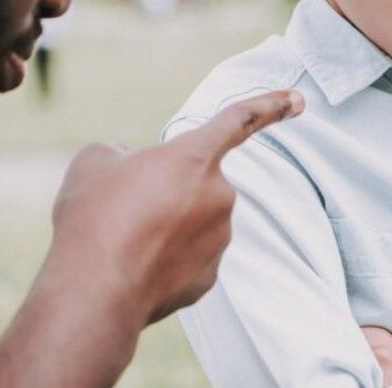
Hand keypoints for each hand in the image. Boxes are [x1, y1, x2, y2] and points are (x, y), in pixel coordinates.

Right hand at [47, 89, 305, 324]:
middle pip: (194, 183)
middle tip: (123, 211)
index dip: (269, 105)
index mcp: (196, 157)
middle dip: (165, 191)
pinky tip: (137, 267)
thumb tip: (128, 166)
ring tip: (124, 241)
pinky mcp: (209, 278)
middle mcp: (220, 195)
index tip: (298, 99)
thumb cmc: (94, 218)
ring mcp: (219, 240)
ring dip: (164, 226)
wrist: (95, 291)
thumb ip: (119, 153)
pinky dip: (165, 259)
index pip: (240, 120)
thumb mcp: (94, 162)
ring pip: (191, 222)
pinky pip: (188, 258)